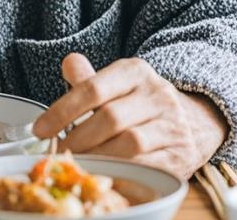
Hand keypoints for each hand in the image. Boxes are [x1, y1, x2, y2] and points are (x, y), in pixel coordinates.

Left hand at [32, 53, 227, 179]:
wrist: (197, 120)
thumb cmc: (141, 102)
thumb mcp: (117, 83)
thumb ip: (90, 79)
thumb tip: (68, 63)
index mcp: (135, 71)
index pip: (93, 88)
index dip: (62, 110)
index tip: (40, 129)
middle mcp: (158, 95)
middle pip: (110, 118)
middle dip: (78, 138)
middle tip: (59, 152)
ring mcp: (173, 126)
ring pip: (129, 144)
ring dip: (98, 157)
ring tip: (79, 163)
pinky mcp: (181, 156)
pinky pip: (147, 167)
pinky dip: (122, 172)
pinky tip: (105, 174)